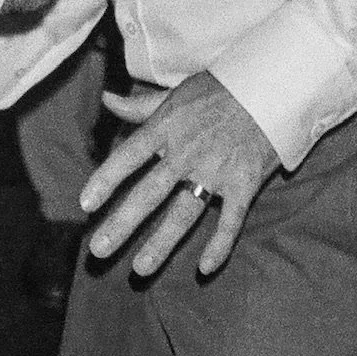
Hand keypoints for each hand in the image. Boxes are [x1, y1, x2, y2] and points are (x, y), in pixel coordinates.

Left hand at [80, 72, 278, 279]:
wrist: (271, 87)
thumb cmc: (220, 89)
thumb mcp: (176, 93)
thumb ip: (140, 106)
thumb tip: (106, 100)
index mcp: (166, 127)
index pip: (128, 156)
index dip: (105, 180)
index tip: (85, 204)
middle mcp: (186, 152)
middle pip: (148, 193)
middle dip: (122, 224)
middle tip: (98, 251)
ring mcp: (215, 170)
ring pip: (184, 213)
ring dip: (161, 243)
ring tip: (140, 269)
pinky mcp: (244, 183)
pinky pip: (230, 220)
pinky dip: (219, 244)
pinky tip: (205, 267)